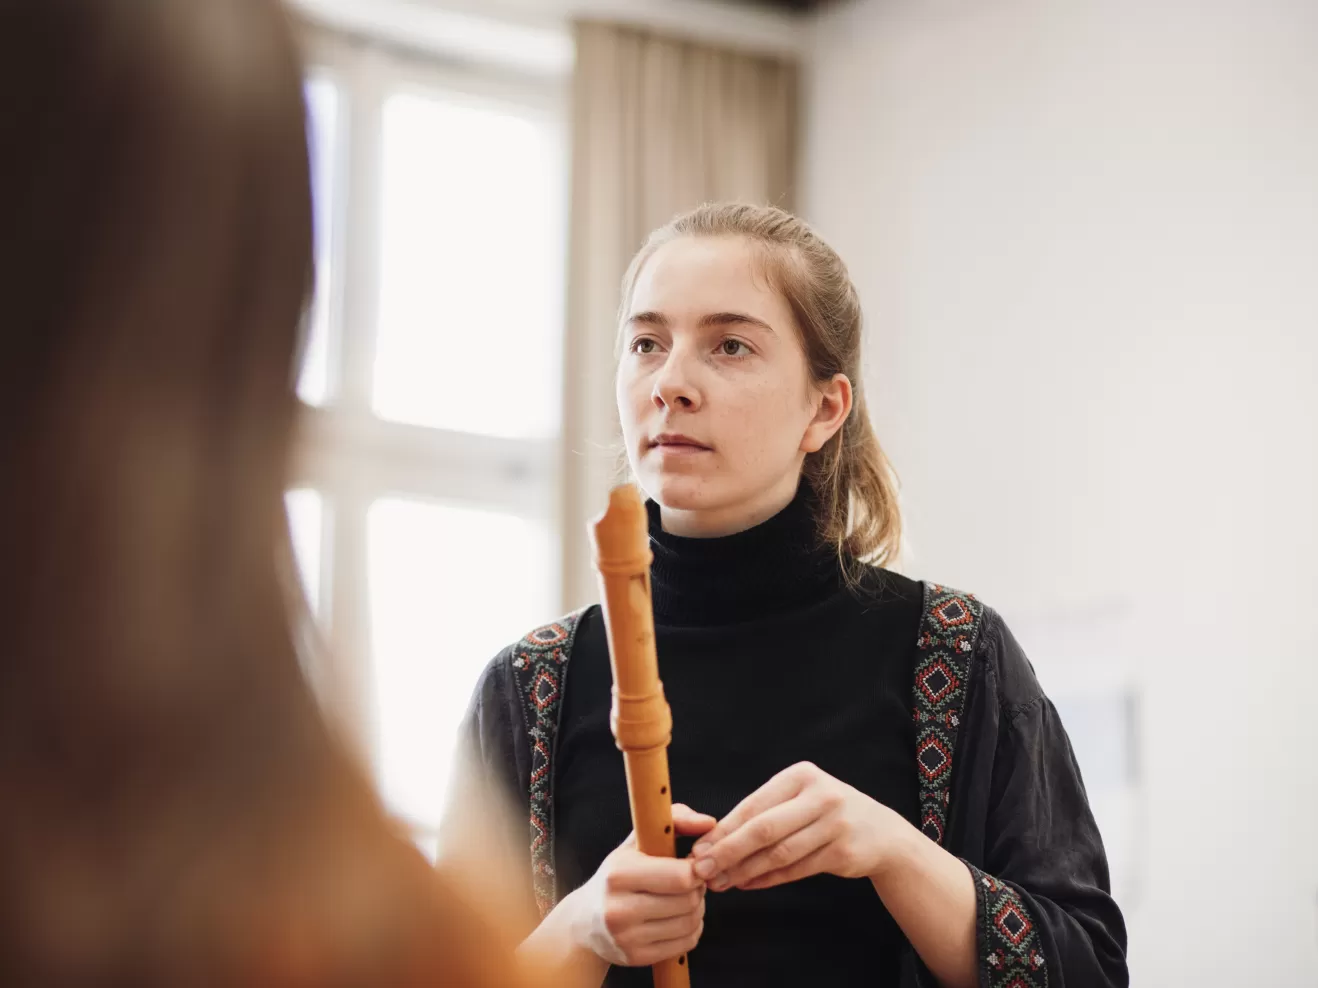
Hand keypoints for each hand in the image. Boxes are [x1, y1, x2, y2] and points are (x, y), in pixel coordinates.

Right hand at [566, 804, 715, 966]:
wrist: (584, 920)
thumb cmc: (617, 875)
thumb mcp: (637, 841)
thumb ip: (676, 819)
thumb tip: (709, 822)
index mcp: (619, 874)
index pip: (680, 876)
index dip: (696, 870)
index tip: (693, 864)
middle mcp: (619, 908)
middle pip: (688, 901)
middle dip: (697, 889)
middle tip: (690, 883)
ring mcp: (626, 937)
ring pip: (690, 923)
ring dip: (697, 909)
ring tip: (685, 899)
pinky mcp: (635, 957)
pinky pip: (685, 944)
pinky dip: (692, 930)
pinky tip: (679, 918)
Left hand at [689, 762, 910, 891]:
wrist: (882, 833)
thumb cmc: (826, 813)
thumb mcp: (800, 798)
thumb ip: (764, 812)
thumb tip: (713, 838)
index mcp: (801, 775)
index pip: (753, 805)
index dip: (723, 829)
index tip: (697, 849)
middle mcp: (820, 796)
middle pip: (764, 829)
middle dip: (727, 852)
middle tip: (701, 870)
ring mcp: (835, 824)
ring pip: (779, 853)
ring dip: (745, 871)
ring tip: (720, 883)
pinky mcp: (843, 852)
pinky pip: (796, 869)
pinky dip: (768, 879)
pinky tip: (747, 884)